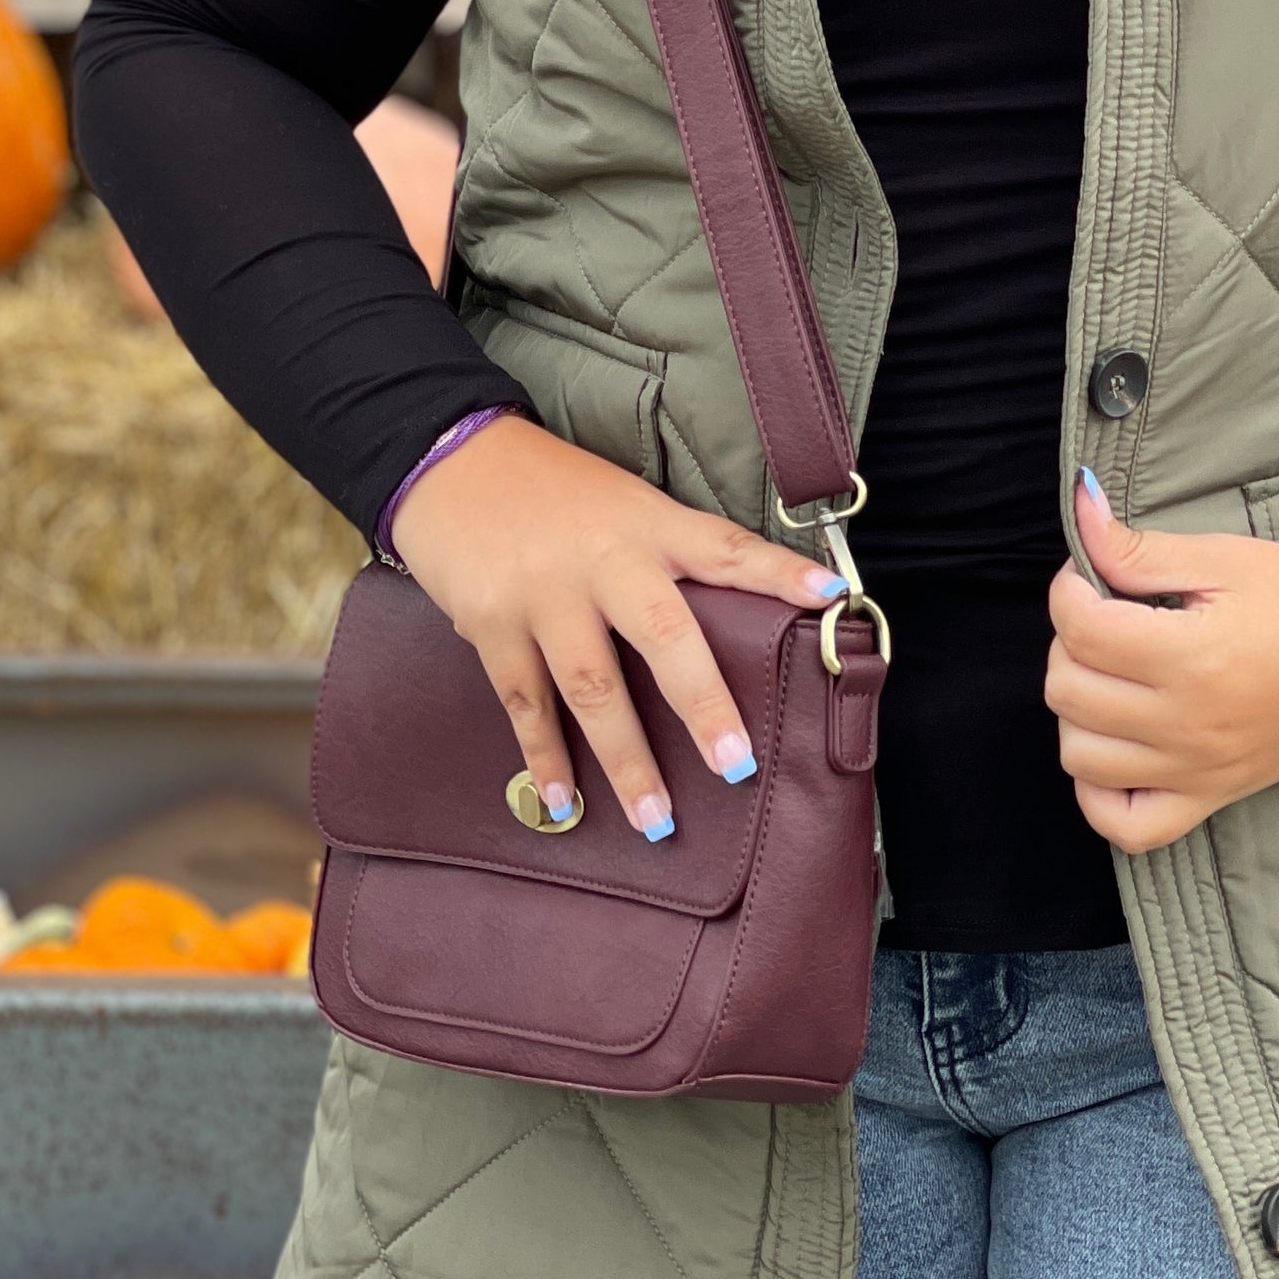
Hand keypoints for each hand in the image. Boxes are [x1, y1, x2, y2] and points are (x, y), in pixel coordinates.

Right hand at [387, 413, 846, 841]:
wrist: (451, 459)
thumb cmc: (552, 490)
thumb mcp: (624, 504)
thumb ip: (671, 557)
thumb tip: (734, 624)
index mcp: (647, 524)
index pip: (725, 546)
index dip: (776, 571)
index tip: (827, 596)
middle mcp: (603, 560)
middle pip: (662, 632)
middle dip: (701, 702)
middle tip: (734, 765)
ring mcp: (545, 594)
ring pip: (592, 685)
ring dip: (626, 759)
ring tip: (656, 820)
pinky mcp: (492, 622)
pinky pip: (525, 701)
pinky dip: (545, 756)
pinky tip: (565, 800)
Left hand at [1044, 468, 1278, 854]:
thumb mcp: (1221, 559)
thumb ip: (1140, 548)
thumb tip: (1080, 508)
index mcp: (1191, 657)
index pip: (1081, 629)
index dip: (1068, 590)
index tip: (1089, 578)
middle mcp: (1185, 724)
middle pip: (1069, 691)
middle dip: (1069, 644)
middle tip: (1104, 620)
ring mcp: (1193, 771)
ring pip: (1080, 757)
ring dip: (1077, 711)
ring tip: (1109, 677)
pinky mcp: (1207, 799)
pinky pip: (1124, 825)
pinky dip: (1099, 793)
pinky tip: (1113, 747)